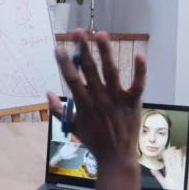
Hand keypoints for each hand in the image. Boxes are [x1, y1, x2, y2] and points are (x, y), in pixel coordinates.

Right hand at [47, 30, 145, 167]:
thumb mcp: (72, 126)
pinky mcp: (133, 102)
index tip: (58, 48)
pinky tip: (140, 55)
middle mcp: (99, 99)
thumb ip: (57, 110)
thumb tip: (48, 93)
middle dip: (83, 50)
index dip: (64, 63)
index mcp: (84, 104)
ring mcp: (117, 99)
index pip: (71, 79)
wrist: (116, 157)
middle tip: (79, 32)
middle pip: (89, 70)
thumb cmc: (94, 141)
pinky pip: (138, 84)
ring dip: (106, 52)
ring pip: (111, 72)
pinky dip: (140, 71)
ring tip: (101, 34)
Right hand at [151, 147, 185, 189]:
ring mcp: (180, 172)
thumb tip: (152, 169)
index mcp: (169, 172)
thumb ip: (157, 175)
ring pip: (179, 162)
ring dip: (178, 155)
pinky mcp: (184, 174)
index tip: (166, 150)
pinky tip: (184, 157)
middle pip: (173, 160)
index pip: (167, 162)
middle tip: (172, 147)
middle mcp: (175, 171)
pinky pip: (185, 166)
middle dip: (173, 153)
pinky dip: (184, 161)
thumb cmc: (170, 188)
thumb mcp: (162, 182)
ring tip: (178, 149)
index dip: (166, 155)